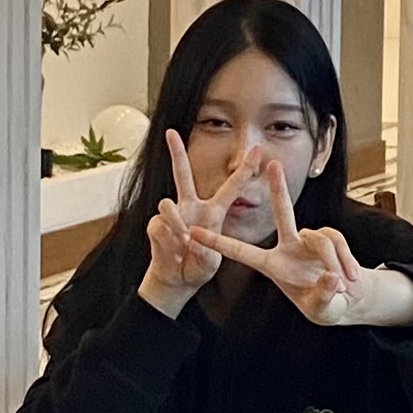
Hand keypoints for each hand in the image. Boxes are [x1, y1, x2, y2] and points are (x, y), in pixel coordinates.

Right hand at [139, 131, 260, 317]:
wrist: (177, 280)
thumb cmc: (199, 266)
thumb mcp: (211, 261)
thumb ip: (203, 249)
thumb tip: (187, 235)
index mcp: (213, 212)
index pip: (231, 187)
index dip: (244, 169)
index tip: (257, 150)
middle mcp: (191, 207)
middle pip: (182, 174)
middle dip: (176, 152)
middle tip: (170, 132)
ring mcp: (172, 215)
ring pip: (167, 204)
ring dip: (176, 224)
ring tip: (184, 243)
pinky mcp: (155, 226)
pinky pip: (161, 227)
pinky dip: (168, 242)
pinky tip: (174, 254)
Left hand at [202, 160, 412, 330]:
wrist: (349, 300)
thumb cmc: (325, 306)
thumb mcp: (322, 308)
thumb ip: (324, 295)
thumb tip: (330, 276)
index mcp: (272, 266)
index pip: (240, 251)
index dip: (217, 242)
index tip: (193, 232)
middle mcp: (288, 246)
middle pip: (282, 212)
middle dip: (278, 188)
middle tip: (272, 164)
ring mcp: (309, 240)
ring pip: (321, 240)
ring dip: (333, 262)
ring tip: (343, 285)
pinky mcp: (329, 238)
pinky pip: (337, 243)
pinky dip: (346, 260)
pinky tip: (350, 278)